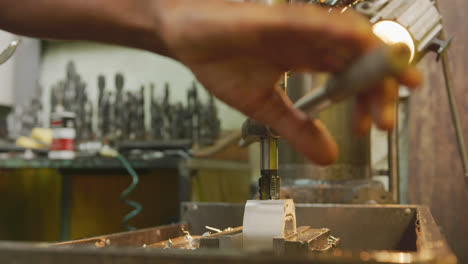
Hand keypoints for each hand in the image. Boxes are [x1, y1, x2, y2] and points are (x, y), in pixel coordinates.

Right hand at [156, 0, 421, 164]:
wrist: (186, 39)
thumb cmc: (219, 61)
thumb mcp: (265, 107)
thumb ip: (297, 128)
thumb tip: (328, 156)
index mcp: (308, 60)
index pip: (351, 78)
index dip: (369, 100)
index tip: (375, 125)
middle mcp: (310, 42)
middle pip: (360, 59)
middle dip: (380, 88)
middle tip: (387, 118)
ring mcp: (298, 28)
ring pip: (348, 38)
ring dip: (373, 59)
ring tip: (395, 79)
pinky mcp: (279, 17)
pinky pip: (315, 22)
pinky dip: (340, 31)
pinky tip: (360, 43)